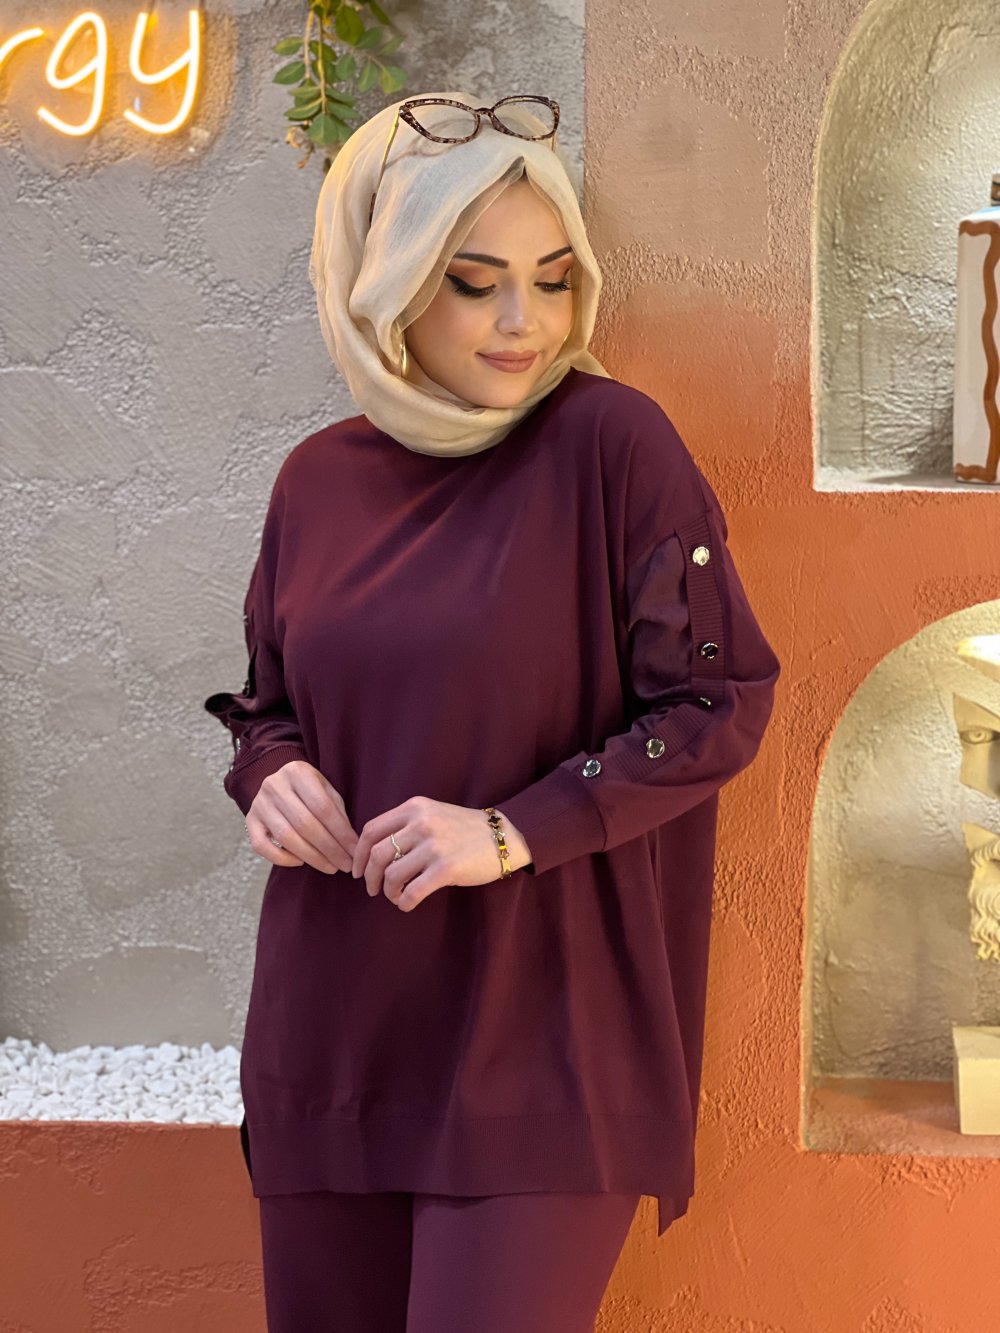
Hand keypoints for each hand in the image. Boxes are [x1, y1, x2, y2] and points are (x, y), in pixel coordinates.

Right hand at [246, 761, 359, 873]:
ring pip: (286, 837)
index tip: (355, 850)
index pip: (323, 807)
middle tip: (346, 864)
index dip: (341, 832)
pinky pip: (261, 846)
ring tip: (330, 867)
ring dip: (311, 857)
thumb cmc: (309, 790)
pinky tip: (300, 862)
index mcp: (298, 771)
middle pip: (305, 824)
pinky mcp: (249, 820)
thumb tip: (351, 843)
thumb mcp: (326, 790)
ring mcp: (259, 803)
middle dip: (329, 849)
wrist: (279, 783)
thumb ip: (337, 811)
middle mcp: (274, 785)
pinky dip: (281, 858)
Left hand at [351, 796, 530, 911]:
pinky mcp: (446, 868)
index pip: (371, 830)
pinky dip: (404, 902)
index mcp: (414, 808)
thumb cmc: (464, 829)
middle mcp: (421, 823)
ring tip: (396, 896)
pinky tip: (408, 904)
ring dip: (389, 892)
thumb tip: (373, 853)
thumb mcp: (432, 813)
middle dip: (369, 877)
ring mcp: (434, 846)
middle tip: (373, 889)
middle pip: (377, 855)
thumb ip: (405, 825)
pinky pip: (412, 892)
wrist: (504, 836)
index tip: (357, 870)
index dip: (358, 855)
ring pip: (392, 875)